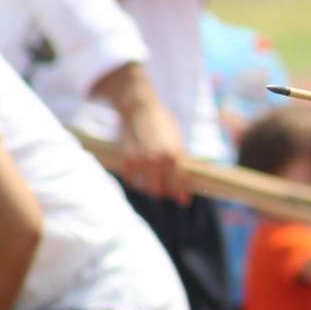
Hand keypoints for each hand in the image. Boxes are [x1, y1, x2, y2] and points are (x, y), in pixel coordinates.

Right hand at [94, 62, 188, 202]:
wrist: (140, 109)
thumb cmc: (162, 126)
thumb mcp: (178, 143)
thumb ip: (182, 165)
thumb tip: (184, 191)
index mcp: (174, 156)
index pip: (178, 185)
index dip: (180, 194)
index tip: (182, 200)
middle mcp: (157, 160)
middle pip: (161, 191)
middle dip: (165, 192)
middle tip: (165, 188)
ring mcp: (140, 161)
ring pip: (147, 189)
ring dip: (150, 187)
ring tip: (152, 180)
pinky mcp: (126, 160)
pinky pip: (132, 181)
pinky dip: (136, 180)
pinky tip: (140, 174)